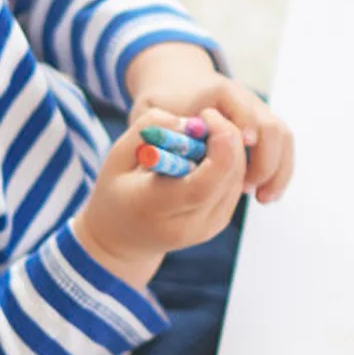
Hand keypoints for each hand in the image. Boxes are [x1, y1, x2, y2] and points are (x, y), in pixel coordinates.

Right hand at [73, 108, 248, 290]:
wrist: (122, 239)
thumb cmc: (116, 192)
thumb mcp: (116, 158)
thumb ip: (146, 131)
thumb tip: (188, 121)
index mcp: (156, 209)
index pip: (204, 183)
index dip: (219, 145)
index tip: (207, 115)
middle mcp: (188, 225)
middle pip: (229, 175)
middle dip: (227, 137)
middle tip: (208, 116)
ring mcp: (208, 227)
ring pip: (237, 176)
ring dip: (230, 148)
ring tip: (202, 136)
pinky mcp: (220, 221)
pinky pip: (235, 182)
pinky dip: (229, 161)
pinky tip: (207, 153)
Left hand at [124, 43, 293, 204]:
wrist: (180, 87)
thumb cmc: (163, 104)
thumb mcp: (150, 111)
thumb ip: (156, 125)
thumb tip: (174, 141)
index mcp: (218, 92)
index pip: (240, 106)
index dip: (245, 124)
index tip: (243, 145)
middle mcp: (246, 100)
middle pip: (269, 125)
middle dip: (264, 159)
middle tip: (246, 188)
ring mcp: (259, 113)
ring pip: (282, 138)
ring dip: (277, 170)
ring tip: (262, 198)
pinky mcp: (264, 128)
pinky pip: (282, 148)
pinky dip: (279, 172)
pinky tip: (266, 195)